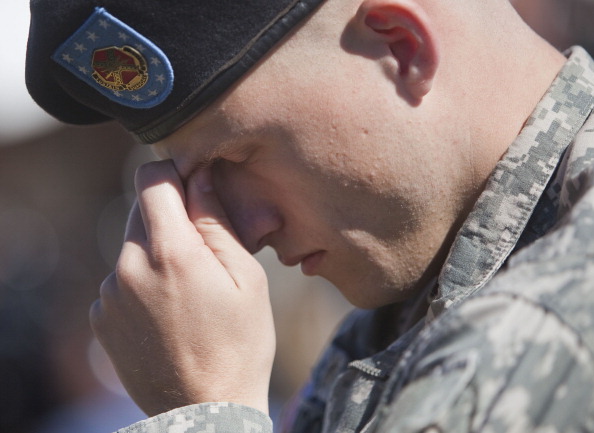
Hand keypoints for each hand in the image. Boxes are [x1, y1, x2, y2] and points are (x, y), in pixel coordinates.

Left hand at [90, 160, 275, 415]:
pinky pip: (121, 277)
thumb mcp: (247, 279)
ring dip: (156, 252)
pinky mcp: (102, 315)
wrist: (206, 409)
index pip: (151, 177)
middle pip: (141, 210)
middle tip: (202, 253)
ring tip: (188, 291)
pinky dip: (142, 280)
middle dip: (171, 219)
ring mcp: (110, 293)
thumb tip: (200, 177)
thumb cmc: (239, 344)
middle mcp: (129, 266)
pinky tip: (168, 311)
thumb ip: (218, 222)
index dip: (174, 174)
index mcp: (170, 252)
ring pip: (132, 244)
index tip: (195, 192)